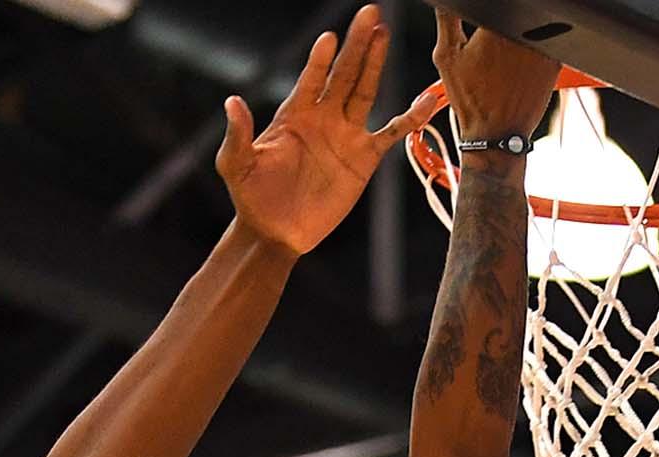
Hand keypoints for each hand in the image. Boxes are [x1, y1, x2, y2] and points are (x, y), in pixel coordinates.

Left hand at [217, 5, 446, 256]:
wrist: (276, 232)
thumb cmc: (252, 197)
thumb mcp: (236, 165)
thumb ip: (237, 135)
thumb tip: (231, 102)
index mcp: (294, 114)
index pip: (311, 78)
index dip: (320, 59)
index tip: (328, 39)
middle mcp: (323, 117)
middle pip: (344, 73)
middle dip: (356, 44)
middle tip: (369, 13)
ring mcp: (345, 134)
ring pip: (365, 90)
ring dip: (375, 63)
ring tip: (383, 33)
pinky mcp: (364, 157)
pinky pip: (391, 132)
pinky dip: (410, 117)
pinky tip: (427, 99)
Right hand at [431, 9, 563, 141]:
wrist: (496, 133)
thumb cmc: (471, 99)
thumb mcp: (447, 56)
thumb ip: (447, 18)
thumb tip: (448, 2)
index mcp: (496, 24)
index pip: (499, 6)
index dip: (489, 14)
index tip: (483, 31)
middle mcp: (524, 31)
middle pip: (518, 12)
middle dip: (506, 22)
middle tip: (491, 46)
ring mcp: (543, 44)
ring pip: (532, 26)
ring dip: (520, 34)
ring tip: (503, 58)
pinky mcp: (555, 58)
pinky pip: (547, 42)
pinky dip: (535, 48)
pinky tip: (518, 67)